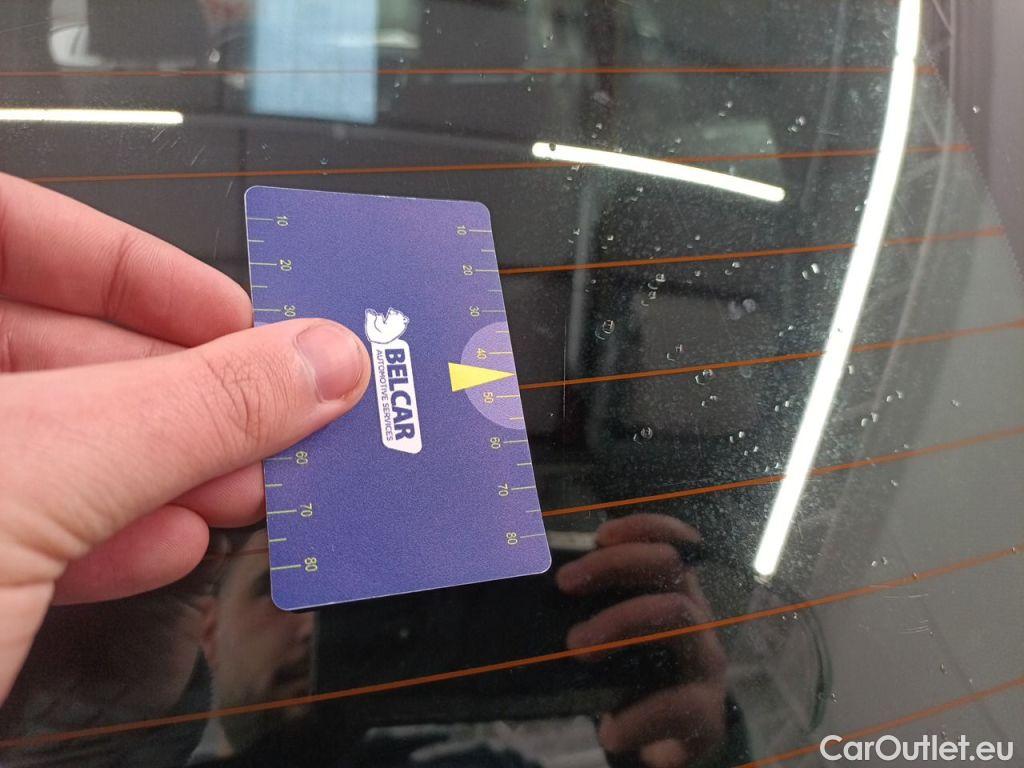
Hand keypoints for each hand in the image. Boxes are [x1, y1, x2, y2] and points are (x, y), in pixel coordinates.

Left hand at [0, 174, 369, 702]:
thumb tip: (317, 360)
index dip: (130, 264)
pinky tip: (161, 546)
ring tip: (239, 486)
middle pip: (32, 338)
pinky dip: (92, 531)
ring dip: (150, 464)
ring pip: (30, 438)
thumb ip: (195, 407)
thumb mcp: (34, 481)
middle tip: (266, 411)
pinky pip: (5, 520)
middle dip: (166, 385)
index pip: (1, 225)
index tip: (235, 317)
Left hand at [556, 514, 728, 767]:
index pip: (673, 542)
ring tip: (577, 647)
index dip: (642, 528)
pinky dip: (637, 718)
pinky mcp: (706, 712)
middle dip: (613, 566)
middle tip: (564, 582)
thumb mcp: (619, 639)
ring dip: (620, 623)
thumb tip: (535, 590)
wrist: (673, 748)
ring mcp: (706, 663)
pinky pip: (678, 705)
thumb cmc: (636, 680)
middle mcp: (698, 619)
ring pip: (676, 616)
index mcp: (674, 595)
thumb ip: (593, 612)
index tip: (600, 534)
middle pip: (669, 566)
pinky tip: (610, 732)